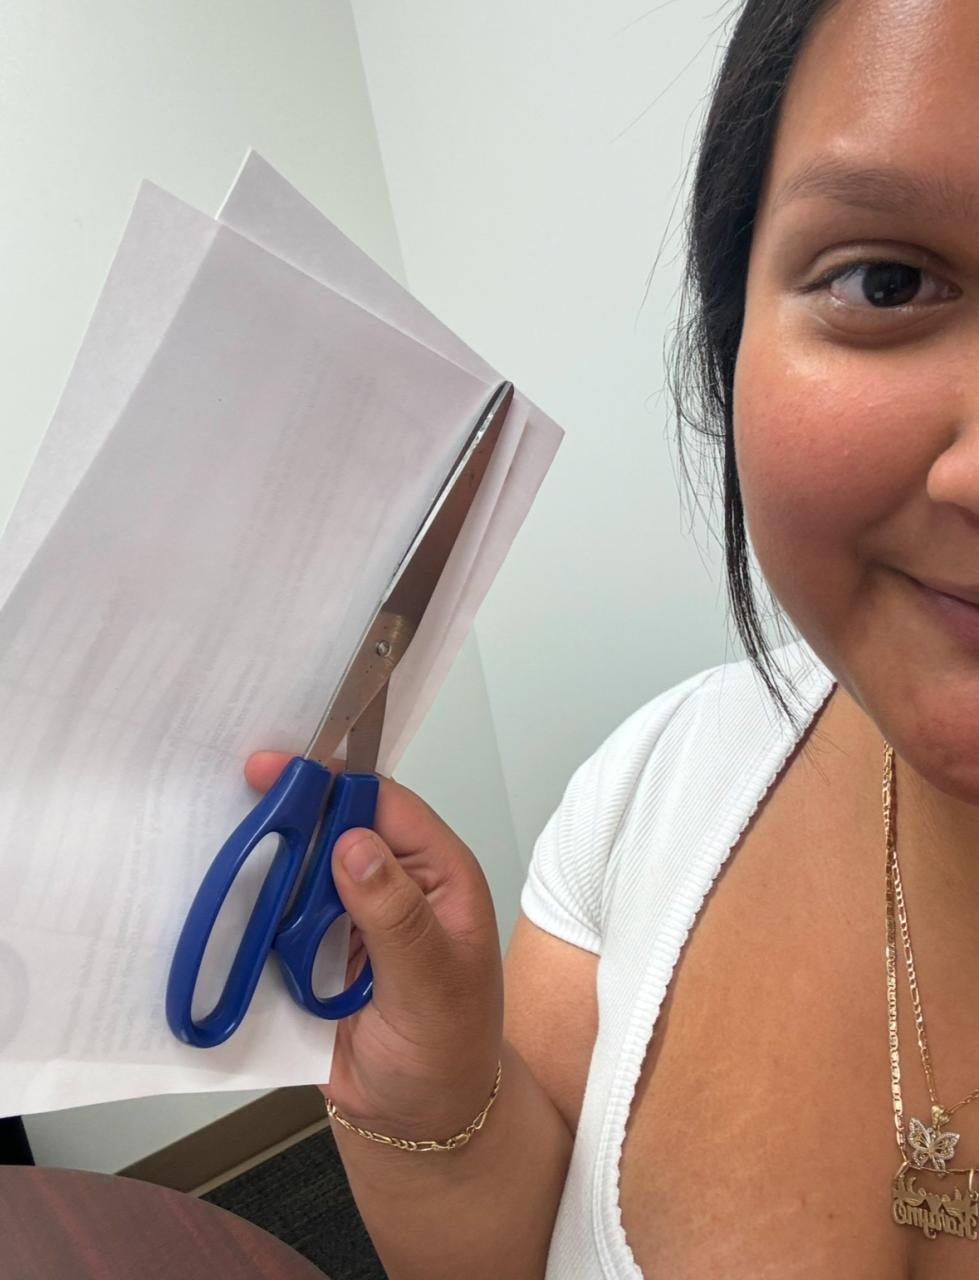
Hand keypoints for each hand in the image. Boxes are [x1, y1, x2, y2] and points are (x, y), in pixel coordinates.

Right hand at [245, 753, 503, 1141]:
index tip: (279, 773)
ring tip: (220, 842)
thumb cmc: (448, 1052)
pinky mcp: (310, 948)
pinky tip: (219, 894)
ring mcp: (346, 914)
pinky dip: (250, 905)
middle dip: (289, 811)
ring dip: (265, 858)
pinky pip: (275, 912)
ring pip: (300, 864)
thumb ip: (396, 917)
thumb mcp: (433, 985)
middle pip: (333, 825)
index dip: (334, 784)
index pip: (385, 805)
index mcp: (437, 875)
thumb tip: (355, 845)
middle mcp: (391, 883)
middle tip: (234, 801)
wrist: (415, 1120)